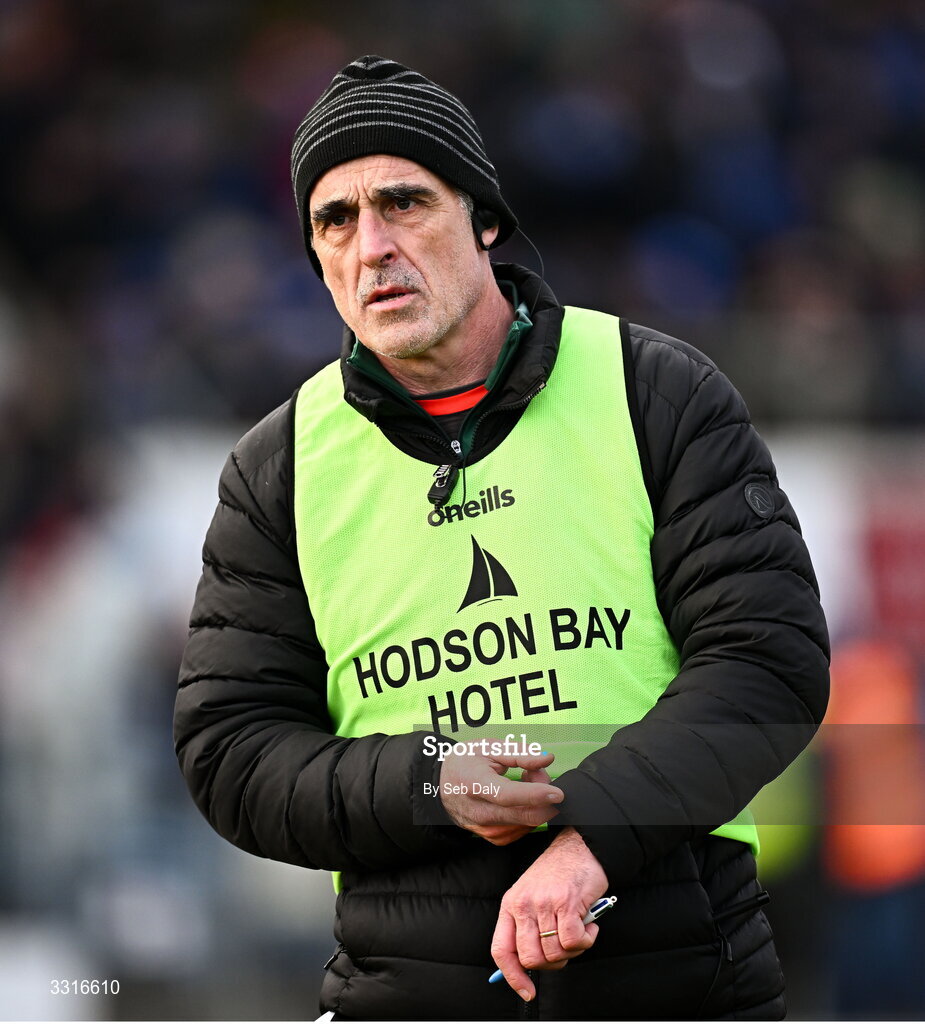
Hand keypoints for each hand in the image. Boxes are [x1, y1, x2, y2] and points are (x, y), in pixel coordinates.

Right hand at [440, 745, 562, 844]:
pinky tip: (520, 799)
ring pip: (527, 823)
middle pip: (524, 815)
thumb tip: (546, 760)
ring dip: (537, 804)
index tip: (557, 792)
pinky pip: (522, 829)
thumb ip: (519, 754)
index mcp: (475, 784)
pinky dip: (529, 813)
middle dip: (544, 797)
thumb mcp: (488, 747)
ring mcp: (486, 828)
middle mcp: (480, 812)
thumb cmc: (465, 762)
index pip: (508, 795)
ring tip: (525, 781)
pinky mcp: (493, 837)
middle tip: (538, 774)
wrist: (440, 786)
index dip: (535, 795)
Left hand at [490, 827, 607, 1000]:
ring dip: (573, 951)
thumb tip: (528, 966)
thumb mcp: (531, 896)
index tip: (527, 991)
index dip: (512, 977)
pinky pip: (575, 942)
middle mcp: (523, 905)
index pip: (501, 950)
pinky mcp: (567, 903)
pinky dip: (587, 940)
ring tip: (579, 932)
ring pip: (555, 953)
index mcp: (511, 905)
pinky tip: (590, 926)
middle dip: (551, 964)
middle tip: (565, 951)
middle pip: (531, 958)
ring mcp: (544, 903)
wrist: (580, 846)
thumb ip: (527, 927)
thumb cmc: (558, 874)